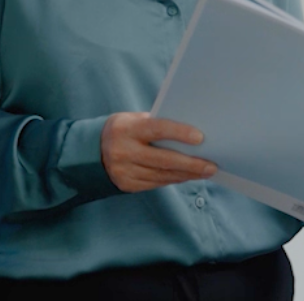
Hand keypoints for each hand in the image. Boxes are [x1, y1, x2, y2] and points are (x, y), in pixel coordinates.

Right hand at [100, 112, 216, 192]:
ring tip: (206, 171)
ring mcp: (124, 171)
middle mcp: (124, 151)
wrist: (91, 151)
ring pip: (162, 175)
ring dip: (187, 174)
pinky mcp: (126, 185)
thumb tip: (190, 134)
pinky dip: (174, 179)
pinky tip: (188, 176)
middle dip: (191, 164)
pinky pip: (156, 184)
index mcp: (127, 129)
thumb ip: (157, 125)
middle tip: (212, 166)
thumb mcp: (134, 119)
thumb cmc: (124, 129)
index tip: (201, 138)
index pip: (158, 129)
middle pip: (163, 159)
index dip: (180, 133)